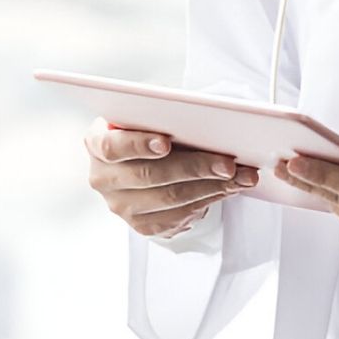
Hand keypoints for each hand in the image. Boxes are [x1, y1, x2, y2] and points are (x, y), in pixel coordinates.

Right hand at [85, 118, 258, 237]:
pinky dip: (209, 200)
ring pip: (170, 199)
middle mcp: (103, 178)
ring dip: (211, 187)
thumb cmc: (148, 130)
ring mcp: (120, 205)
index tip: (166, 142)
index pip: (112, 146)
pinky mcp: (142, 224)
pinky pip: (179, 217)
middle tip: (227, 163)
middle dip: (195, 168)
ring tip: (241, 176)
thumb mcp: (146, 116)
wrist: (144, 160)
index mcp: (97, 143)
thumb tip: (199, 116)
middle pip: (149, 176)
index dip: (138, 145)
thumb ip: (160, 113)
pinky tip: (229, 188)